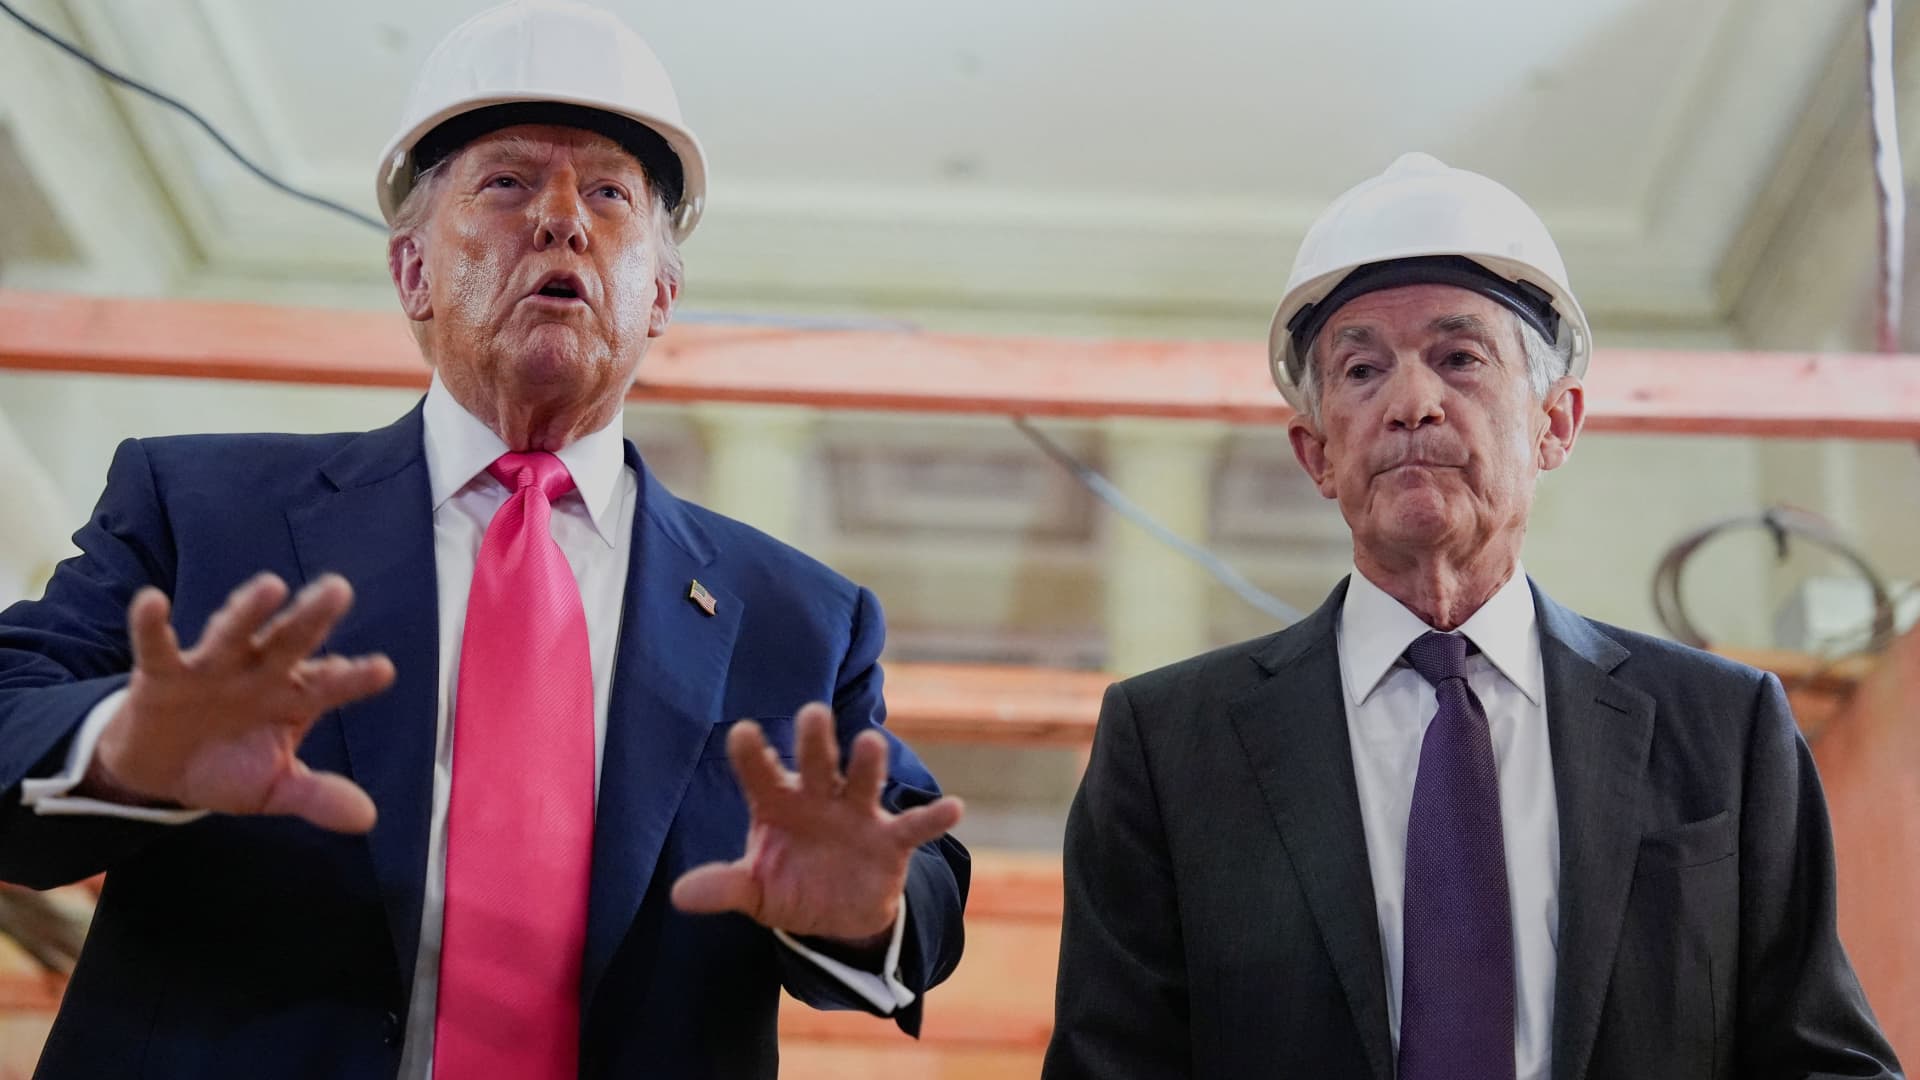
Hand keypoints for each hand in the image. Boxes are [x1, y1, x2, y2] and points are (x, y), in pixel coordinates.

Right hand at [86, 572, 394, 832]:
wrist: (162, 773)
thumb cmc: (228, 767)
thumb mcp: (274, 788)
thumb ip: (316, 797)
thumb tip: (367, 820)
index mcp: (293, 695)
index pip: (330, 684)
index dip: (354, 678)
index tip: (383, 670)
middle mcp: (258, 672)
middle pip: (289, 641)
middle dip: (312, 617)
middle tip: (339, 589)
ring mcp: (211, 668)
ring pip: (232, 633)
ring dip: (248, 611)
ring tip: (270, 586)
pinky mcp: (162, 675)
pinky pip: (156, 646)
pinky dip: (151, 625)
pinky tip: (152, 600)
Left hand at [671, 702, 963, 944]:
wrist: (839, 915)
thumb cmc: (791, 886)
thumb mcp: (755, 892)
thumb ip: (724, 887)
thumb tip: (679, 895)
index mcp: (779, 803)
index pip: (761, 773)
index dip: (752, 755)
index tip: (744, 733)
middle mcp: (819, 799)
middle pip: (816, 764)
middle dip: (815, 741)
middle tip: (812, 714)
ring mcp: (857, 816)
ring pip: (862, 782)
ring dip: (867, 765)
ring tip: (869, 744)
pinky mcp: (891, 841)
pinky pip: (913, 827)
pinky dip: (933, 817)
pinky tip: (953, 808)